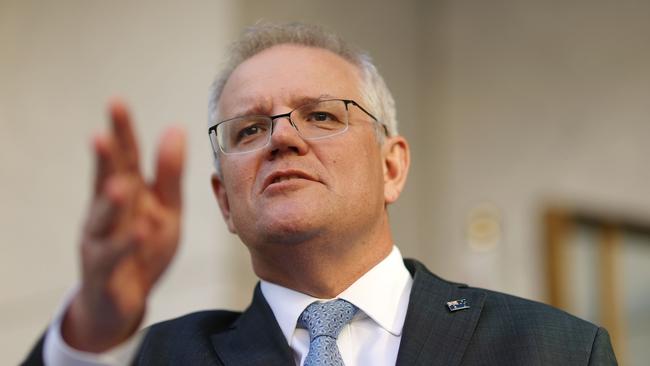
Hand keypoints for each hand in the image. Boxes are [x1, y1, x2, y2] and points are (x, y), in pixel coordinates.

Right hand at [61, 99, 185, 351]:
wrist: (122, 299)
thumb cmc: (143, 245)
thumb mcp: (165, 208)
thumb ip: (168, 173)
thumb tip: (176, 127)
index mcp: (126, 193)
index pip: (123, 158)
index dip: (120, 132)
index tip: (116, 103)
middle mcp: (107, 212)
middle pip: (105, 182)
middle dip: (104, 160)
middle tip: (101, 135)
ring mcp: (101, 241)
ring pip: (103, 220)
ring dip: (110, 204)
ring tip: (119, 186)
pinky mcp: (104, 271)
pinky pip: (114, 257)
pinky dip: (126, 245)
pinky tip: (139, 232)